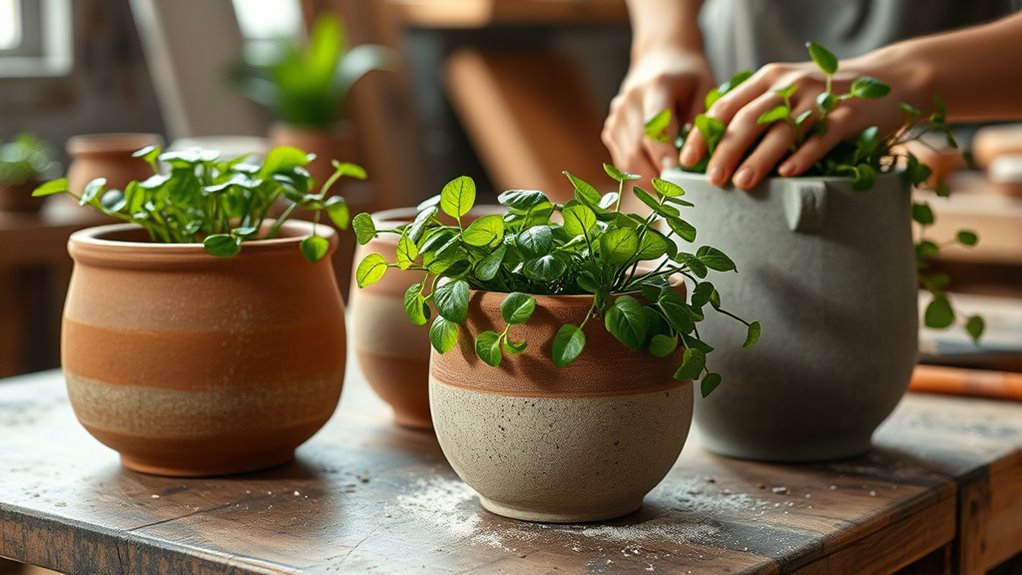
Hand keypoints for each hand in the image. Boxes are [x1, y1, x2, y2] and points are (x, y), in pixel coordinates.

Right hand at [602, 48, 714, 181]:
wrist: (660, 58)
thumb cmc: (689, 77)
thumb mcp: (705, 89)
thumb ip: (701, 122)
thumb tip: (694, 160)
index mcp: (655, 87)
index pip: (654, 126)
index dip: (662, 152)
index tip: (675, 172)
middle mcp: (629, 101)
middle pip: (635, 148)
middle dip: (654, 175)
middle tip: (676, 193)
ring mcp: (616, 116)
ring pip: (625, 158)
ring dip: (645, 179)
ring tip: (667, 191)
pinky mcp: (610, 129)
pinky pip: (621, 159)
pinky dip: (637, 174)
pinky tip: (655, 178)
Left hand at [680, 58, 924, 189]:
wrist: (890, 77)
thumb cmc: (826, 95)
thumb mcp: (786, 92)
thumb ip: (755, 111)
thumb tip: (714, 149)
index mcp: (768, 79)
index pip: (725, 106)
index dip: (704, 134)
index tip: (687, 161)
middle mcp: (790, 84)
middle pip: (749, 118)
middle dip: (727, 150)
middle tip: (712, 179)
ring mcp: (820, 98)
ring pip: (782, 129)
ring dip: (760, 157)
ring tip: (743, 182)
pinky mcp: (849, 115)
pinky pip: (822, 137)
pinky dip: (803, 155)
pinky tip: (788, 174)